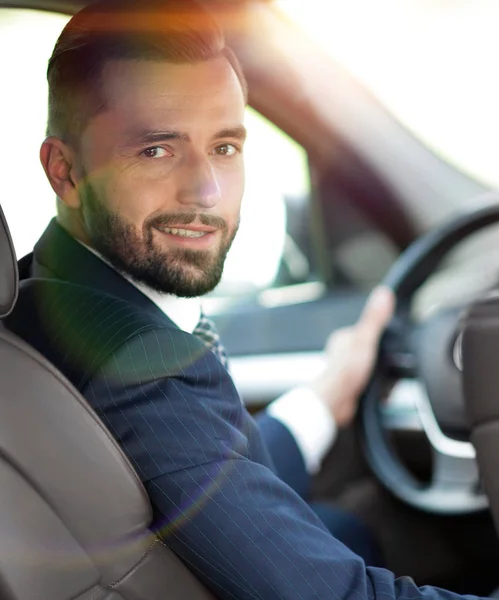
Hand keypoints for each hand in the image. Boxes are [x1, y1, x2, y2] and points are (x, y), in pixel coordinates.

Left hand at [311, 286, 394, 427]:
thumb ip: (374, 318)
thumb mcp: (364, 340)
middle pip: (376, 353)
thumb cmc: (344, 372)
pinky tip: (380, 394)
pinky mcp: (352, 388)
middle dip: (385, 364)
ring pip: (376, 371)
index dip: (385, 340)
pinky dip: (380, 392)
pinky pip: (374, 386)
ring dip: (383, 379)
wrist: (334, 403)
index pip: (371, 332)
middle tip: (386, 370)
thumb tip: (383, 294)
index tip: (392, 348)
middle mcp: (345, 353)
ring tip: (382, 383)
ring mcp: (348, 371)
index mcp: (345, 338)